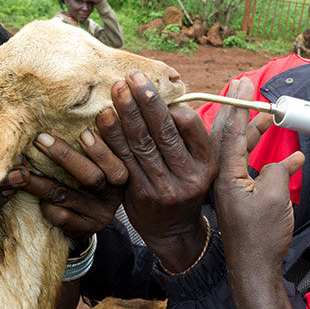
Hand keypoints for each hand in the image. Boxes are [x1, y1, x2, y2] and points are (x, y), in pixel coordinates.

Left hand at [20, 126, 127, 239]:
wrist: (92, 218)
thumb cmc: (93, 177)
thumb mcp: (104, 161)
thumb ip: (102, 140)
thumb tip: (95, 109)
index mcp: (122, 175)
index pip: (116, 161)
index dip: (101, 147)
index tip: (83, 131)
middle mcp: (113, 196)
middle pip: (91, 177)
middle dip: (63, 156)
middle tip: (40, 139)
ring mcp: (97, 214)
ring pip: (65, 195)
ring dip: (39, 182)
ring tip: (18, 169)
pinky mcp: (82, 228)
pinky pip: (60, 217)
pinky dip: (45, 206)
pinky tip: (32, 196)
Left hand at [97, 71, 217, 271]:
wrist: (173, 232)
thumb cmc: (186, 187)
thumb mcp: (201, 165)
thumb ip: (190, 136)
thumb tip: (173, 99)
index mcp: (206, 165)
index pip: (190, 127)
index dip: (171, 106)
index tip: (154, 90)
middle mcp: (187, 177)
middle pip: (163, 133)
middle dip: (146, 101)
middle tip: (132, 76)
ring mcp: (162, 188)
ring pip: (141, 145)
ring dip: (126, 115)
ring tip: (117, 91)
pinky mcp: (139, 196)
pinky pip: (123, 162)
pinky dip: (112, 139)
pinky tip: (104, 120)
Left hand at [210, 79, 303, 269]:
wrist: (254, 270)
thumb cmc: (261, 240)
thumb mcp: (275, 198)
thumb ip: (277, 171)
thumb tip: (282, 162)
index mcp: (227, 177)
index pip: (230, 132)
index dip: (238, 106)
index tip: (242, 85)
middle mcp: (224, 180)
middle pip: (230, 138)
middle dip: (242, 114)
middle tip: (248, 92)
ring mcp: (232, 190)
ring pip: (241, 153)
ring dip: (255, 134)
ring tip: (270, 118)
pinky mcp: (241, 200)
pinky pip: (251, 170)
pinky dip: (269, 161)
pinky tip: (293, 159)